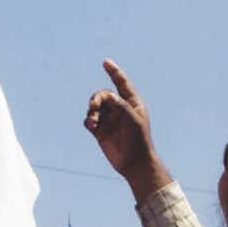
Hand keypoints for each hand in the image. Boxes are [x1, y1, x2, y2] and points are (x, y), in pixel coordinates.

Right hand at [83, 60, 171, 199]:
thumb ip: (119, 104)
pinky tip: (92, 126)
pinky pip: (89, 120)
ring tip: (93, 122)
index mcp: (132, 103)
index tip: (106, 62)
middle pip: (103, 95)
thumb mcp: (132, 119)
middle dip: (97, 98)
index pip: (122, 83)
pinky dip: (88, 121)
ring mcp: (110, 120)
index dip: (114, 72)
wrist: (134, 163)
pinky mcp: (100, 131)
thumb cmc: (139, 140)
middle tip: (94, 106)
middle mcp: (120, 109)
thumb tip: (106, 95)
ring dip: (91, 111)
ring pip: (95, 107)